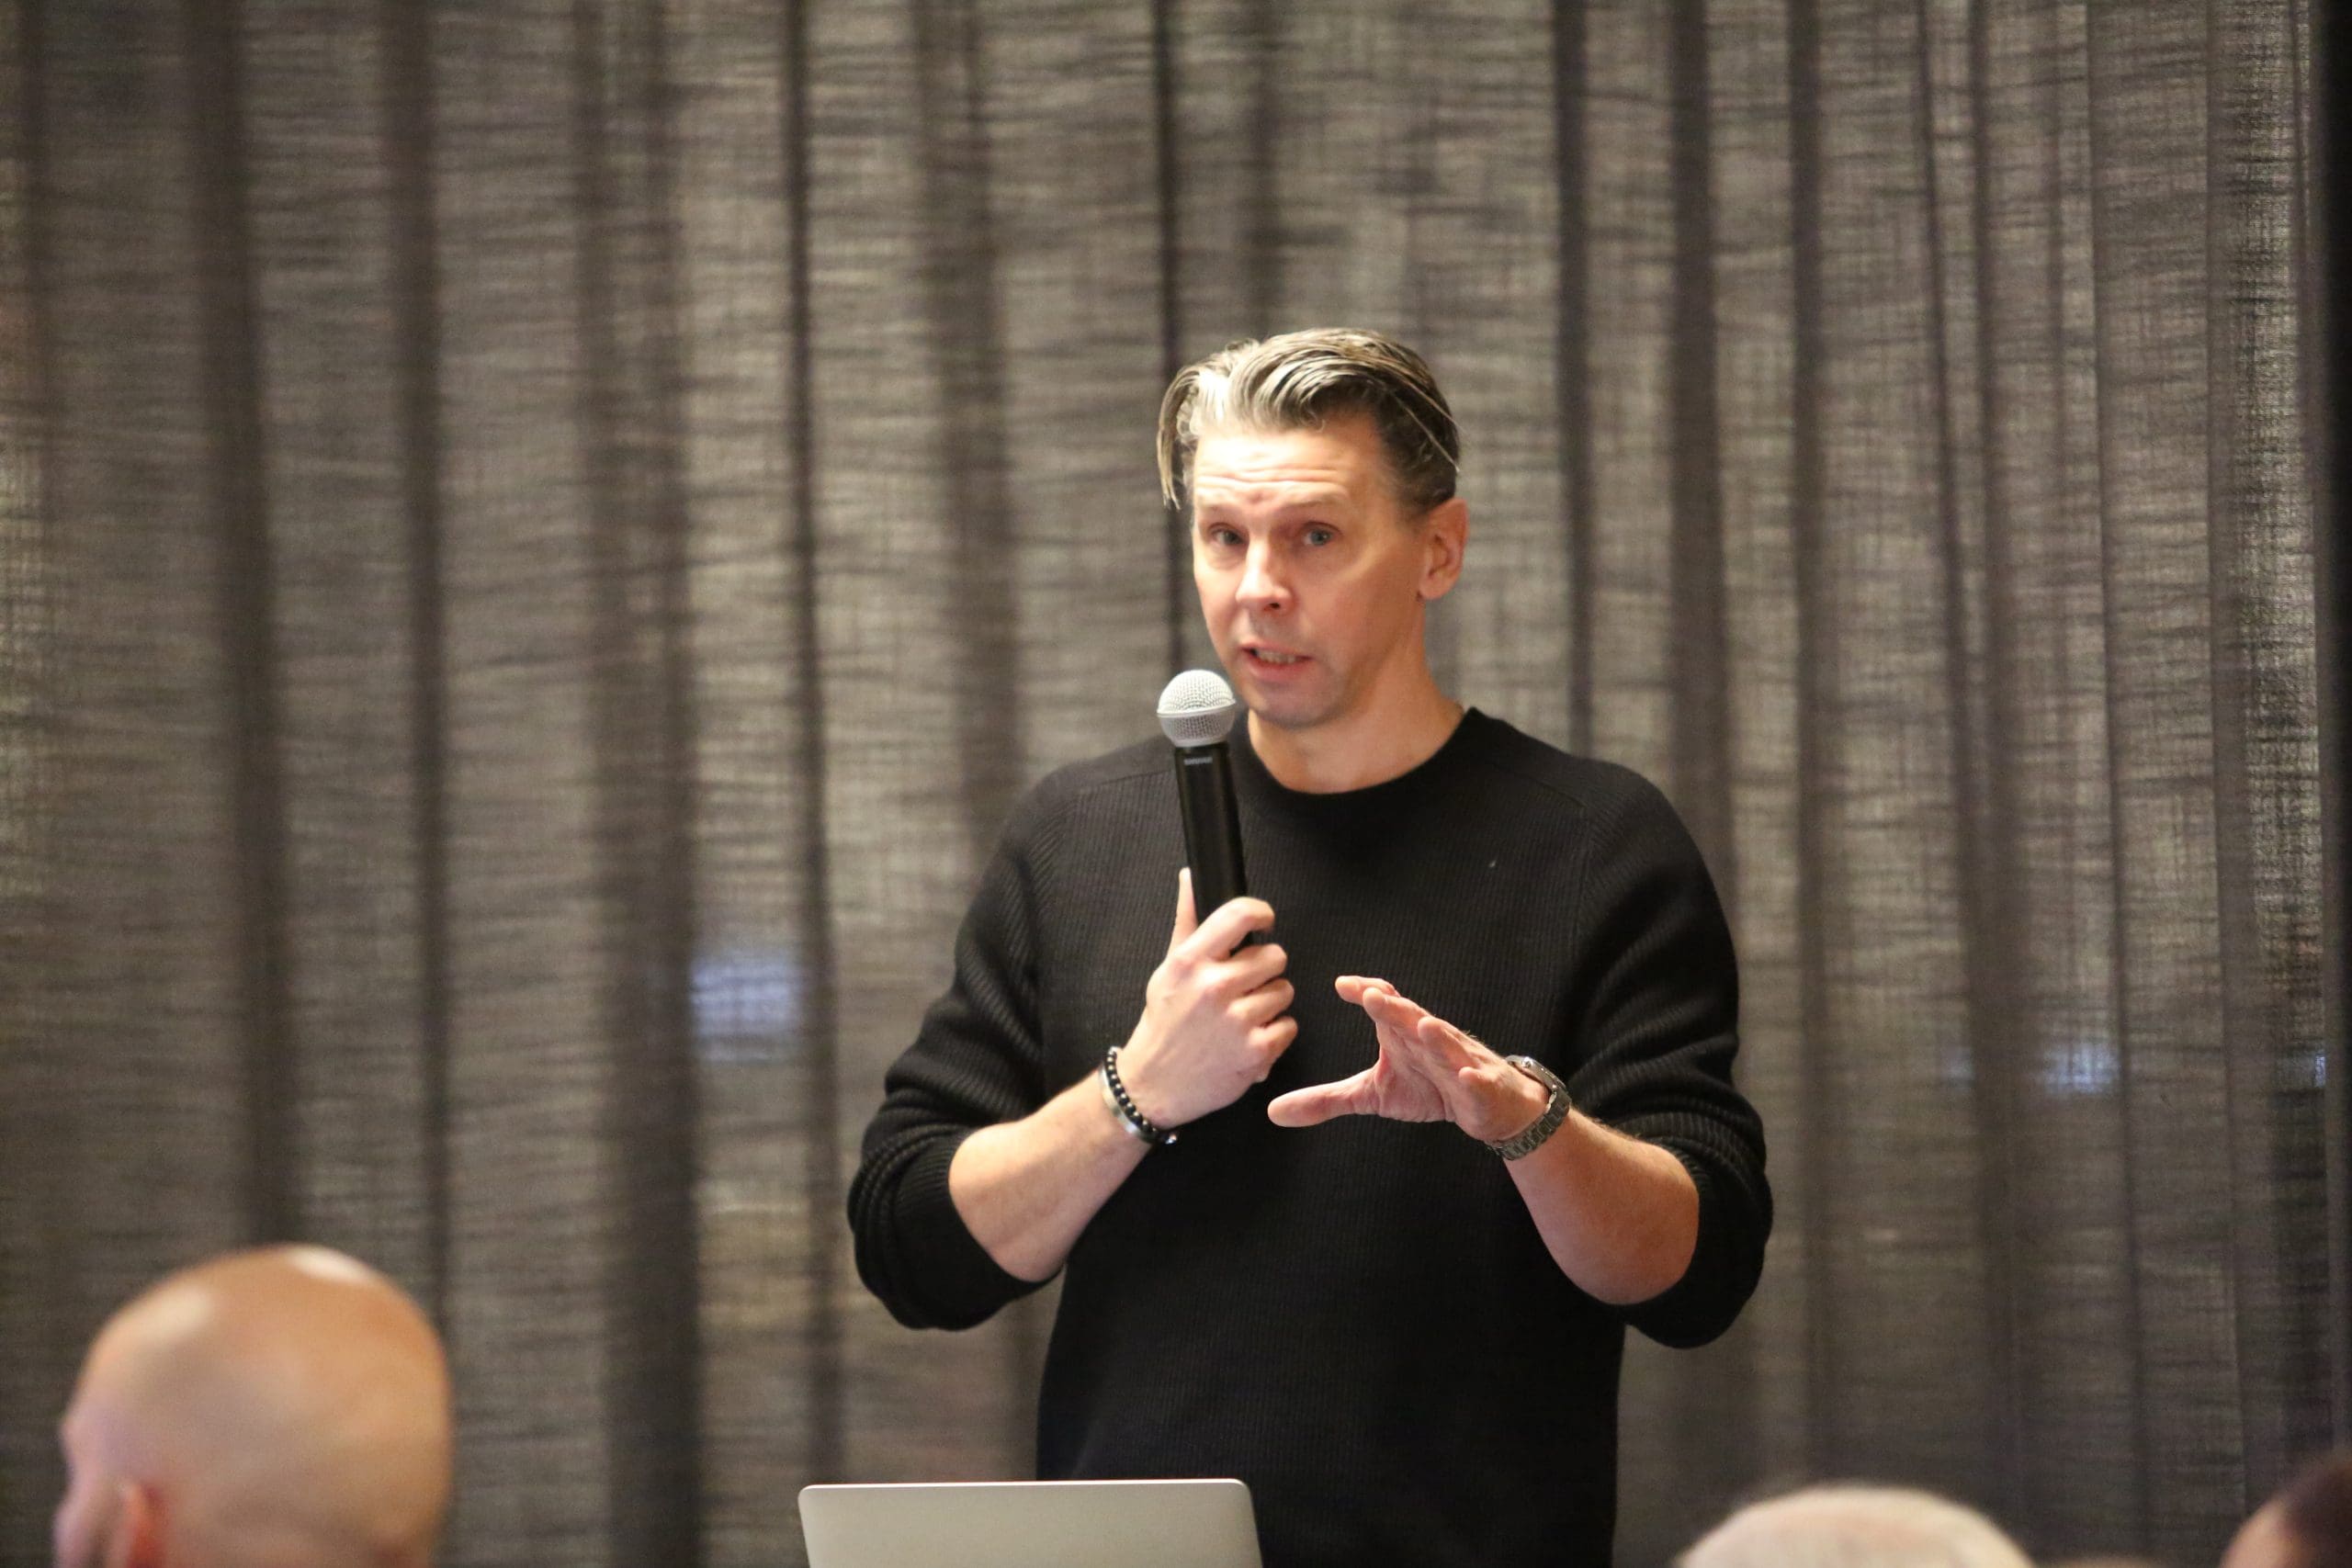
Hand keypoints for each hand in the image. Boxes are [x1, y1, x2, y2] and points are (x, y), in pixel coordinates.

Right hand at [1116, 870, 1296, 1127]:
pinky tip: (1251, 1039)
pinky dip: (1275, 1034)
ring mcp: (1236, 1021)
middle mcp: (1213, 987)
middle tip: (1244, 987)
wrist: (1152, 1085)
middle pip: (1274, 956)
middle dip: (1265, 971)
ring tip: (1244, 1017)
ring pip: (1285, 991)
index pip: (1240, 915)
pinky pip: (1289, 1025)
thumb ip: (1187, 921)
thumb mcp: (1167, 970)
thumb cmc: (1163, 1024)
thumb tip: (1190, 877)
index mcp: (1190, 961)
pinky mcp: (1255, 1052)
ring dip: (1271, 1003)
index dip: (1262, 914)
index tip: (1264, 923)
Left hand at [1267, 976, 1548, 1142]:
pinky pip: (1478, 1081)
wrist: (1486, 1105)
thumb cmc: (1428, 1088)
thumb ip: (1325, 1099)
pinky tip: (1466, 1076)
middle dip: (1394, 1007)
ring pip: (1448, 1044)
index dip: (1366, 992)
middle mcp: (1430, 1040)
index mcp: (1402, 1034)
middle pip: (1411, 1018)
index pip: (1384, 1004)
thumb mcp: (1371, 1095)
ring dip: (1438, 1034)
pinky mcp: (1480, 1087)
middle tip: (1373, 995)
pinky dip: (1473, 1077)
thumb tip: (1272, 1111)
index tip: (1341, 984)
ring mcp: (1459, 1062)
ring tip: (1424, 1026)